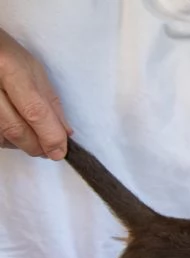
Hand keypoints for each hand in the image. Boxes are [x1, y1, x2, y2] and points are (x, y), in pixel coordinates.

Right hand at [0, 28, 70, 159]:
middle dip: (38, 146)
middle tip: (50, 150)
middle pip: (15, 129)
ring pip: (1, 137)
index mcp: (7, 67)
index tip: (60, 151)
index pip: (34, 111)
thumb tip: (64, 134)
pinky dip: (5, 140)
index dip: (50, 136)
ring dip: (21, 144)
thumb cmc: (5, 54)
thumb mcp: (32, 70)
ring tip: (31, 135)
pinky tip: (11, 130)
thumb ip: (50, 102)